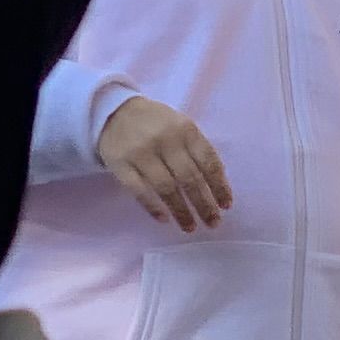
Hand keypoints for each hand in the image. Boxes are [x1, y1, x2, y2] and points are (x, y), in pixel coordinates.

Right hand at [99, 96, 230, 231]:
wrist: (114, 112)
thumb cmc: (157, 124)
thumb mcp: (182, 127)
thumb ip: (197, 151)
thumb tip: (217, 187)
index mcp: (186, 130)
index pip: (208, 162)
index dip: (219, 186)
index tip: (226, 206)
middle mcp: (165, 140)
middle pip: (189, 178)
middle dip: (204, 204)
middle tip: (213, 223)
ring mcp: (141, 153)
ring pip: (166, 187)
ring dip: (180, 211)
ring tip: (190, 227)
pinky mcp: (120, 164)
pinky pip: (139, 190)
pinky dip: (153, 207)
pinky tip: (164, 219)